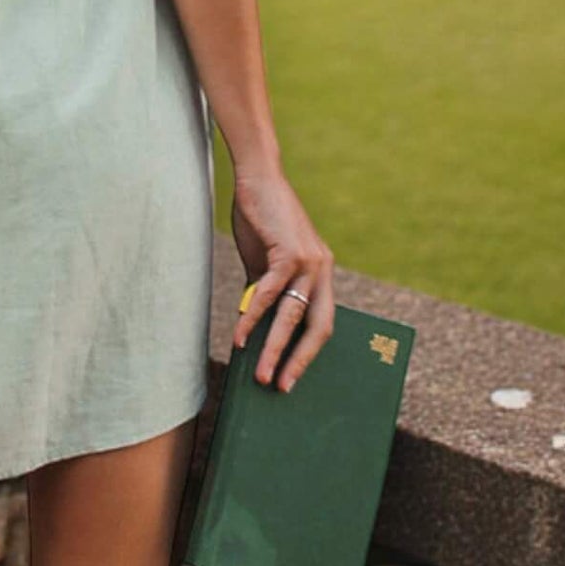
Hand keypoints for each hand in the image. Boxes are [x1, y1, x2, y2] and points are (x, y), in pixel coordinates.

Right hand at [229, 158, 334, 391]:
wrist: (257, 177)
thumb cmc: (261, 219)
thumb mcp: (265, 261)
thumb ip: (265, 291)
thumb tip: (252, 329)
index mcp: (323, 273)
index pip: (323, 323)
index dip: (309, 353)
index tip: (292, 378)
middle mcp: (324, 270)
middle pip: (318, 328)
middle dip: (300, 362)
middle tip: (282, 388)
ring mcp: (310, 261)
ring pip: (292, 317)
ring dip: (275, 348)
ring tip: (261, 374)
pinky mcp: (289, 253)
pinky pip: (270, 294)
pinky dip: (253, 318)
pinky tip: (241, 336)